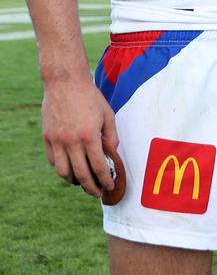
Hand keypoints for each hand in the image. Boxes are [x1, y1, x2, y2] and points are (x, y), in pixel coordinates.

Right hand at [42, 76, 118, 197]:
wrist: (65, 81)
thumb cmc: (90, 97)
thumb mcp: (107, 114)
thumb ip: (111, 135)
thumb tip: (112, 153)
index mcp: (90, 136)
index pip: (99, 167)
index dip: (105, 180)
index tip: (110, 186)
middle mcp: (72, 142)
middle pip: (81, 175)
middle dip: (91, 188)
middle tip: (97, 192)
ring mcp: (57, 141)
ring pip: (64, 172)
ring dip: (74, 181)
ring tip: (83, 182)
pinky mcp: (47, 138)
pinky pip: (53, 161)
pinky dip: (62, 168)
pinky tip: (70, 167)